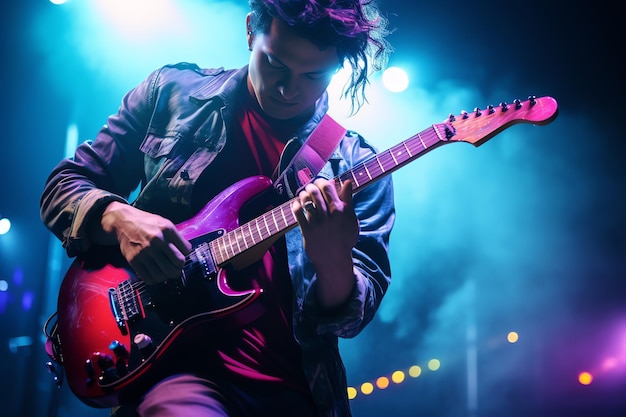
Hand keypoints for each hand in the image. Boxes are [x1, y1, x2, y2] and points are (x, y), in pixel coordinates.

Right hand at [100, 202, 191, 283]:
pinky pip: (149, 278)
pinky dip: (155, 280)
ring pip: (163, 274)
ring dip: (167, 276)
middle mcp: (157, 241)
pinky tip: (155, 275)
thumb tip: (187, 251)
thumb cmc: (147, 223)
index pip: (185, 251)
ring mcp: (144, 251)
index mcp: (167, 230)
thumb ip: (176, 237)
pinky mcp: (134, 260)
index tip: (181, 257)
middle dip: (179, 269)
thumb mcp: (164, 223)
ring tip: (166, 273)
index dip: (185, 255)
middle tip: (176, 269)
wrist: (123, 223)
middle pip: (177, 264)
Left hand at [292, 178, 358, 307]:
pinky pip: (298, 213)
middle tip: (310, 188)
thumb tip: (348, 182)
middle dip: (311, 186)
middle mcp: (328, 215)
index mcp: (341, 210)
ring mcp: (317, 223)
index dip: (322, 181)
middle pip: (315, 192)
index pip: (328, 187)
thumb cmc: (344, 238)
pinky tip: (297, 204)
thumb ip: (348, 200)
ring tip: (304, 194)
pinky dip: (296, 205)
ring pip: (306, 200)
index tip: (320, 183)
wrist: (334, 260)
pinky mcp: (307, 231)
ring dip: (303, 194)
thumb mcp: (351, 219)